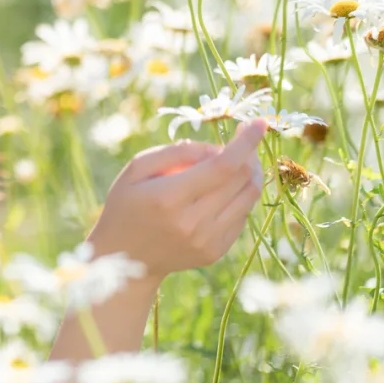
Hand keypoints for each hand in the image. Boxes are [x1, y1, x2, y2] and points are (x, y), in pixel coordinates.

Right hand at [88, 118, 267, 280]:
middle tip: (239, 141)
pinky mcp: (216, 252)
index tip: (259, 123)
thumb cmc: (126, 206)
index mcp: (169, 198)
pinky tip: (221, 191)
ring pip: (248, 197)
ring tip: (236, 163)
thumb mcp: (136, 170)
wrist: (124, 259)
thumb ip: (176, 153)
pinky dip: (238, 197)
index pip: (222, 166)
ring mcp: (207, 241)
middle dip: (248, 153)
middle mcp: (193, 222)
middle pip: (241, 180)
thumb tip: (217, 148)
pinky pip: (242, 216)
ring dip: (249, 174)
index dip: (245, 143)